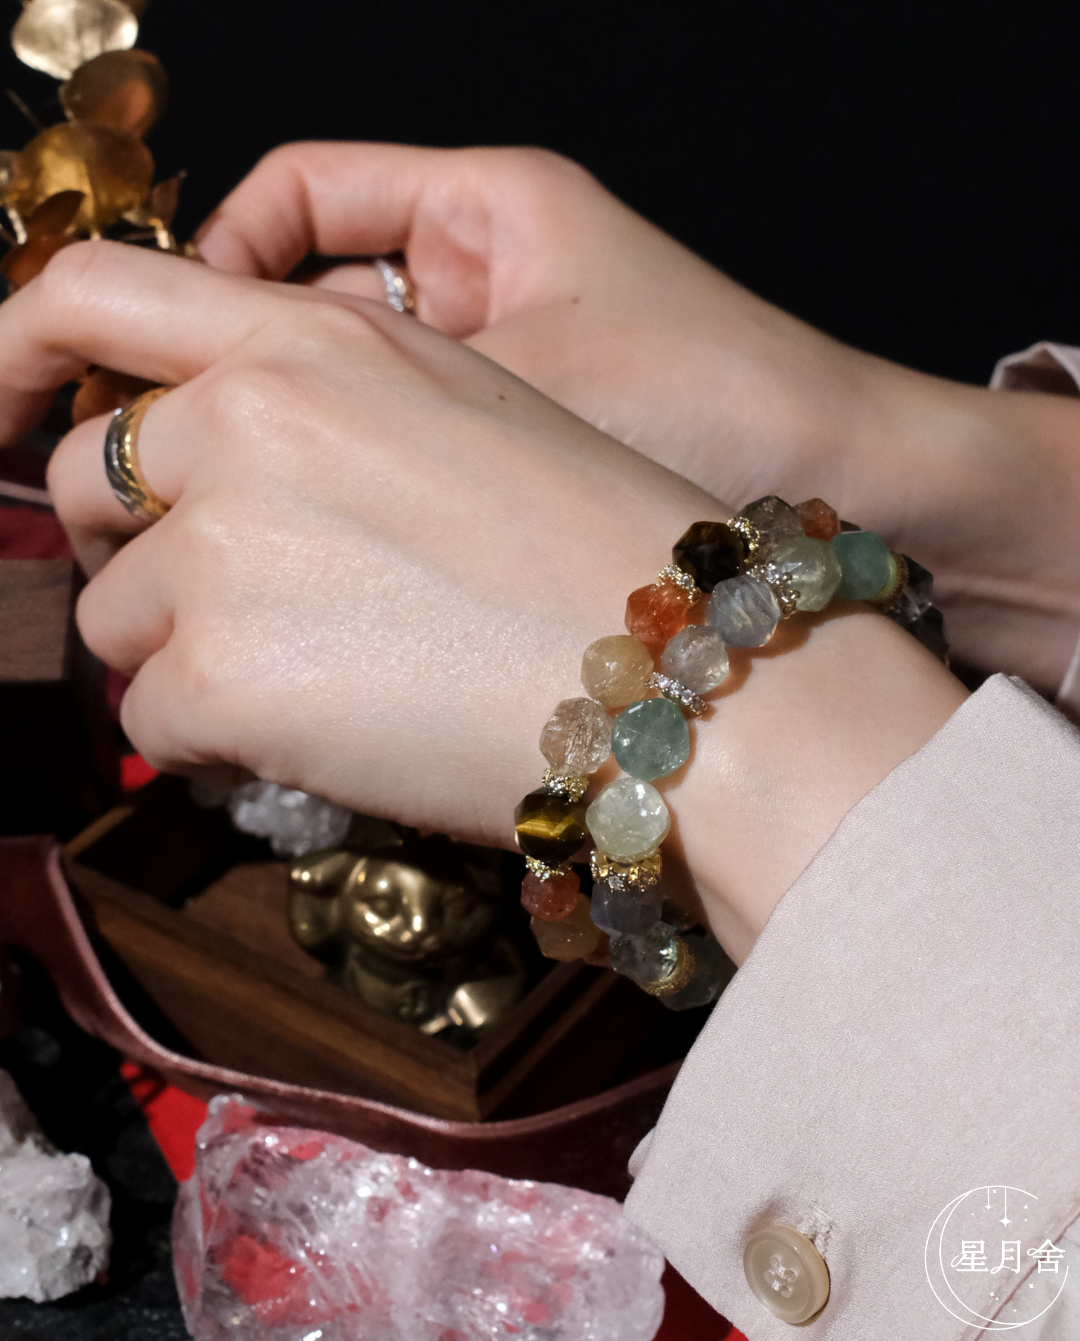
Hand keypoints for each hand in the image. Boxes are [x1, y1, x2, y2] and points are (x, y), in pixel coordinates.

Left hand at [20, 241, 963, 960]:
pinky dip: (218, 741)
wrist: (686, 675)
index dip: (11, 349)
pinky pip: (153, 723)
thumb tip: (216, 474)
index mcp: (312, 343)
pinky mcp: (221, 675)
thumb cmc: (605, 552)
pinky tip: (330, 736)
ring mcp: (224, 547)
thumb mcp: (463, 415)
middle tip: (242, 607)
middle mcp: (245, 421)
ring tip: (329, 681)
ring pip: (116, 619)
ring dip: (192, 656)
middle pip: (86, 488)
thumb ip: (319, 412)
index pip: (92, 295)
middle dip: (143, 554)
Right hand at [197, 143, 1079, 690]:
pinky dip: (355, 504)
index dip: (213, 263)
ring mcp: (501, 374)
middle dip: (234, 378)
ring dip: (291, 454)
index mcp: (486, 208)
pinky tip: (317, 562)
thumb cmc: (712, 401)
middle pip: (304, 304)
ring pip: (345, 399)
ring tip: (234, 526)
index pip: (298, 199)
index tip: (157, 356)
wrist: (840, 506)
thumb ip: (364, 382)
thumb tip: (219, 418)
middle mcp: (487, 283)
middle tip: (168, 468)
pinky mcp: (519, 460)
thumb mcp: (522, 369)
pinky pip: (402, 465)